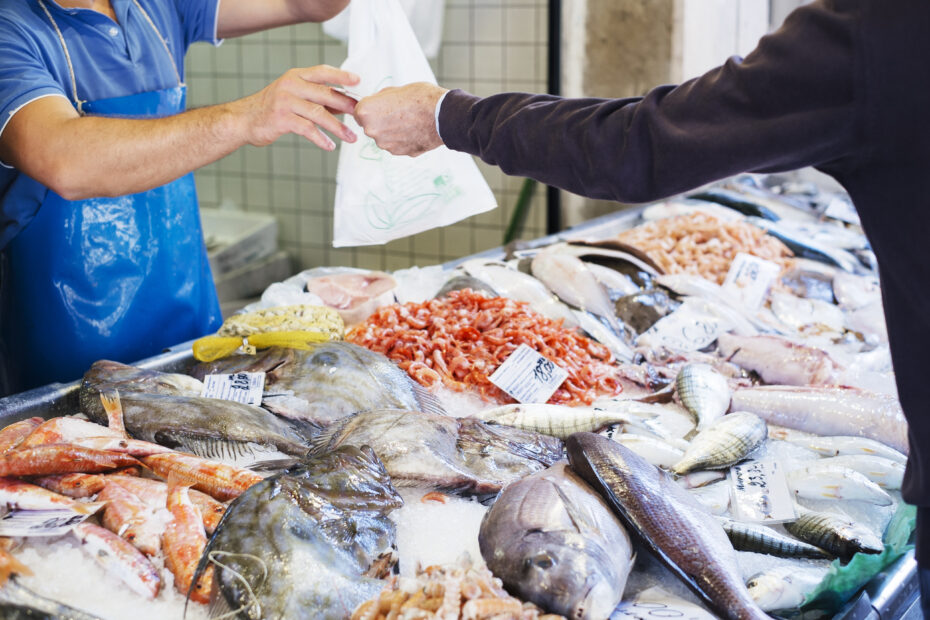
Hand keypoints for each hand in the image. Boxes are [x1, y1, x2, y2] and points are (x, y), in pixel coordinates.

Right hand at [233, 65, 359, 150]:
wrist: (243, 120)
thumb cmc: (272, 109)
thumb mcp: (294, 96)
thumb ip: (317, 98)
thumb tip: (345, 104)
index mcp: (296, 76)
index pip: (322, 72)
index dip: (341, 75)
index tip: (357, 81)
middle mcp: (291, 85)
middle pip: (325, 93)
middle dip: (346, 105)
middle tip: (360, 115)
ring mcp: (285, 101)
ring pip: (319, 113)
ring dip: (338, 127)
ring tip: (351, 138)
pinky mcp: (281, 119)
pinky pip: (307, 129)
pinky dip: (321, 138)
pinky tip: (329, 146)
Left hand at [354, 83, 447, 155]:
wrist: (443, 116)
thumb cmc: (421, 99)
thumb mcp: (396, 89)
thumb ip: (381, 99)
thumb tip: (378, 103)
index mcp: (366, 112)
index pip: (357, 112)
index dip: (369, 108)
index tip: (378, 106)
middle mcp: (372, 131)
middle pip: (370, 125)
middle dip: (380, 120)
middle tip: (397, 112)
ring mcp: (385, 144)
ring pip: (384, 136)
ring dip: (391, 131)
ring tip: (409, 121)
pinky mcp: (398, 152)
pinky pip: (396, 144)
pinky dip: (402, 139)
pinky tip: (414, 130)